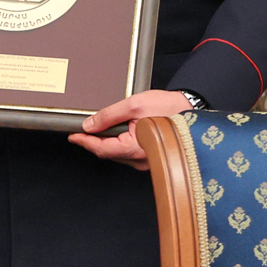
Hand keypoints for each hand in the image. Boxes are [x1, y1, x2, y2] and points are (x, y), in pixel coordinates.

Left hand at [67, 90, 195, 170]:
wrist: (193, 112)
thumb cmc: (170, 108)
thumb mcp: (135, 105)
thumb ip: (110, 115)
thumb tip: (90, 124)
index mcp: (135, 149)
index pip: (102, 149)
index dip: (85, 142)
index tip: (73, 136)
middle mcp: (140, 160)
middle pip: (108, 153)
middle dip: (93, 142)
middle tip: (80, 130)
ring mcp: (147, 161)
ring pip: (118, 154)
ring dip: (106, 142)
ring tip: (98, 128)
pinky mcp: (151, 158)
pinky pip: (128, 153)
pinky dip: (118, 143)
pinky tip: (116, 132)